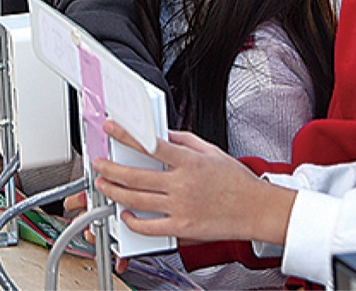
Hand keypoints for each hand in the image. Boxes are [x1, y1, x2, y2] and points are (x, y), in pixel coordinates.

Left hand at [92, 121, 295, 244]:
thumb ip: (184, 140)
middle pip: (136, 175)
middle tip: (98, 163)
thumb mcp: (211, 150)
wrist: (256, 209)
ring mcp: (181, 207)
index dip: (126, 135)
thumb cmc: (237, 181)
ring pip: (138, 201)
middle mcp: (182, 184)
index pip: (150, 145)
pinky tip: (125, 215)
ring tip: (104, 185)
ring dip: (115, 192)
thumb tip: (162, 134)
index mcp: (189, 161)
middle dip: (111, 168)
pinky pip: (150, 226)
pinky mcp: (182, 227)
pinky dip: (133, 222)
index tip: (112, 128)